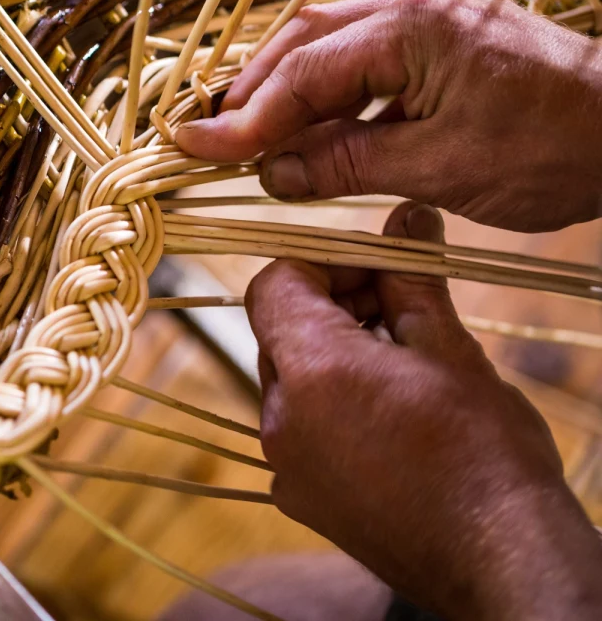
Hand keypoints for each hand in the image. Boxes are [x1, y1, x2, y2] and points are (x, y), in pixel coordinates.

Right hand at [176, 0, 601, 232]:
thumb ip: (349, 163)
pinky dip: (323, 97)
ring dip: (283, 94)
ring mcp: (426, 18)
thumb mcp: (443, 168)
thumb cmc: (555, 149)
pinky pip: (359, 60)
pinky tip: (308, 132)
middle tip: (209, 142)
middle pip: (302, 42)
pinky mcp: (438, 39)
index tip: (192, 150)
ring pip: (326, 46)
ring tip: (244, 141)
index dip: (243, 118)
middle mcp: (412, 7)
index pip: (303, 74)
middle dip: (251, 94)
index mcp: (412, 29)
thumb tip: (274, 173)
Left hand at [250, 201, 601, 619]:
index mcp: (310, 369)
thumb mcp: (450, 349)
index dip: (321, 265)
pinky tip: (389, 420)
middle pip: (280, 330)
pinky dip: (330, 410)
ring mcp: (284, 464)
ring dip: (333, 359)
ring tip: (403, 367)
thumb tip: (407, 213)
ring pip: (290, 381)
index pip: (274, 283)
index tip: (375, 272)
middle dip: (333, 308)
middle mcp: (279, 416)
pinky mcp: (300, 498)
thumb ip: (411, 278)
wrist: (499, 560)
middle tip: (399, 311)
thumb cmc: (483, 453)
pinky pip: (298, 431)